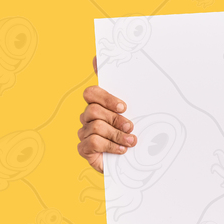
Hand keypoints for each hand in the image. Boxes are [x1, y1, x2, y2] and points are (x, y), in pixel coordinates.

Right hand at [77, 55, 135, 173]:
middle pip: (93, 110)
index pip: (91, 93)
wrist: (136, 163)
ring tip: (131, 141)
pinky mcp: (84, 149)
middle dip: (115, 119)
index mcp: (99, 104)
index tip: (124, 107)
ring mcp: (84, 132)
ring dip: (117, 135)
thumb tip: (104, 61)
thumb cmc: (135, 132)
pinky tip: (122, 150)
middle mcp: (89, 117)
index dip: (106, 98)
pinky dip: (110, 146)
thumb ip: (130, 91)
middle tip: (130, 126)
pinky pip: (92, 143)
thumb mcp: (139, 112)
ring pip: (95, 127)